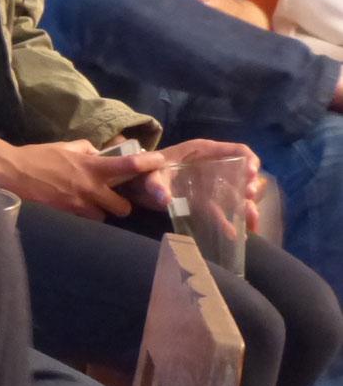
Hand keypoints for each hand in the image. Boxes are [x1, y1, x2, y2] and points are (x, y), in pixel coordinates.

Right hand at [0, 136, 165, 220]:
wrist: (13, 173)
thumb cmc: (38, 156)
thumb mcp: (65, 146)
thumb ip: (86, 150)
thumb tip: (99, 152)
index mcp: (92, 167)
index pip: (128, 166)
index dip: (148, 164)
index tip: (161, 161)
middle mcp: (91, 188)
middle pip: (123, 207)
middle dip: (120, 205)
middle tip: (112, 200)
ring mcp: (79, 206)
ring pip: (103, 218)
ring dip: (100, 213)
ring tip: (89, 206)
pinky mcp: (67, 217)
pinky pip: (84, 222)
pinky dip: (83, 217)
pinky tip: (74, 210)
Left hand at [124, 138, 264, 230]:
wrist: (134, 184)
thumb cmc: (144, 170)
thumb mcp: (148, 174)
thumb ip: (155, 184)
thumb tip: (165, 198)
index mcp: (203, 152)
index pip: (236, 150)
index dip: (249, 160)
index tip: (252, 175)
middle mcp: (212, 167)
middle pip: (241, 175)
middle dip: (250, 187)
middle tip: (249, 199)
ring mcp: (210, 185)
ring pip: (236, 195)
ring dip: (246, 207)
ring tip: (251, 221)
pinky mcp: (205, 201)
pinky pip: (224, 211)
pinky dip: (232, 222)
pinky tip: (238, 235)